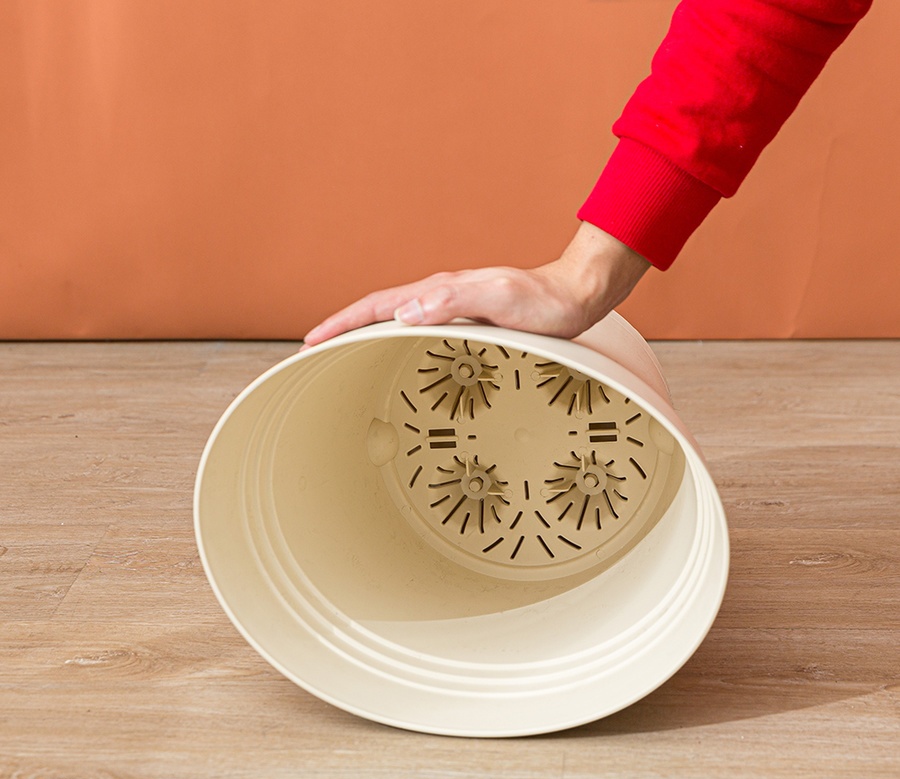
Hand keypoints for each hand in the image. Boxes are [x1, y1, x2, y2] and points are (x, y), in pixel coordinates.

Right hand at [302, 222, 649, 345]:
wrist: (577, 294)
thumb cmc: (545, 301)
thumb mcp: (499, 298)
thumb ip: (453, 301)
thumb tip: (404, 312)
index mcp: (440, 291)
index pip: (376, 305)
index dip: (341, 322)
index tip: (312, 340)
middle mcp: (441, 296)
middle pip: (377, 310)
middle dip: (341, 327)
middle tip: (313, 350)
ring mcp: (452, 306)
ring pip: (394, 318)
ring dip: (363, 332)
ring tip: (341, 351)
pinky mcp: (467, 318)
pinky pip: (417, 326)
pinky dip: (393, 336)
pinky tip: (395, 349)